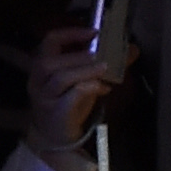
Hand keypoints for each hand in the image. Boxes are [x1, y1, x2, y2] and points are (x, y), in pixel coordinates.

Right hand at [23, 22, 135, 170]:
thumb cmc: (69, 105)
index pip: (50, 41)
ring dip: (85, 70)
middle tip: (101, 55)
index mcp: (43, 66)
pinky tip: (103, 88)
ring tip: (105, 68)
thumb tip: (131, 49)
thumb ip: (103, 64)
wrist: (57, 138)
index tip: (94, 32)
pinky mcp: (57, 114)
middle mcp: (39, 80)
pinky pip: (70, 98)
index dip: (70, 33)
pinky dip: (88, 89)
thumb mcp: (83, 81)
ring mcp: (45, 98)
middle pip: (51, 60)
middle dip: (79, 55)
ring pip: (60, 77)